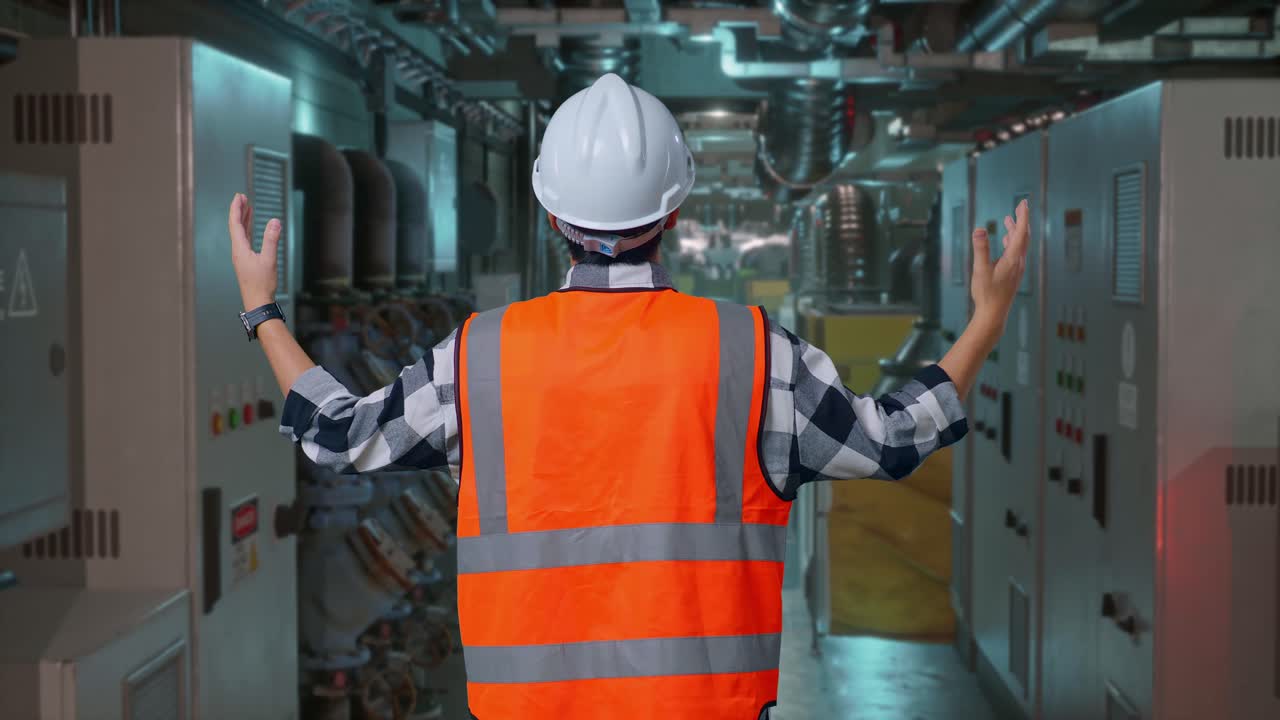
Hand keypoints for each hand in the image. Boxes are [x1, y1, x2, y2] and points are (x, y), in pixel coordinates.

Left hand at [228, 193, 279, 309]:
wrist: (258, 302)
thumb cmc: (262, 284)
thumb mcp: (269, 260)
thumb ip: (272, 240)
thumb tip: (275, 221)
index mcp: (240, 249)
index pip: (235, 224)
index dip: (236, 209)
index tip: (239, 196)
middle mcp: (238, 251)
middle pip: (235, 226)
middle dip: (239, 211)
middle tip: (242, 197)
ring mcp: (241, 256)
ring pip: (240, 233)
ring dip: (243, 220)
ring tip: (247, 208)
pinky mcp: (246, 261)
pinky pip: (245, 240)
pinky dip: (248, 230)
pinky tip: (252, 228)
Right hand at [969, 198, 1029, 336]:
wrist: (993, 314)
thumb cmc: (986, 293)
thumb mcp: (980, 269)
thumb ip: (981, 248)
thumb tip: (979, 229)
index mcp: (1012, 259)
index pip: (1021, 232)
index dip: (1023, 216)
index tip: (1024, 203)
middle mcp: (1018, 262)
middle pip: (1024, 236)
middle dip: (1022, 220)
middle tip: (1021, 205)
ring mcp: (1016, 268)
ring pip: (1020, 244)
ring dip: (1016, 230)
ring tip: (1009, 219)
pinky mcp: (1013, 274)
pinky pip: (1016, 252)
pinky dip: (1013, 241)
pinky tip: (1006, 240)